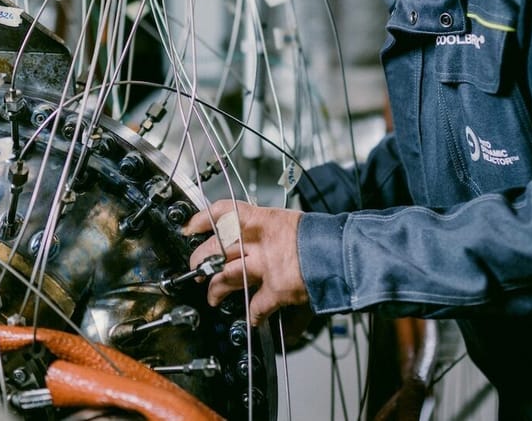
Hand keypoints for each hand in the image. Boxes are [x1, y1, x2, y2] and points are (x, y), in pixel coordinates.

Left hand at [185, 200, 308, 325]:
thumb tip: (255, 234)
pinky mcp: (276, 290)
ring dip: (216, 289)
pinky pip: (256, 306)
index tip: (190, 228)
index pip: (223, 212)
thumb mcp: (290, 221)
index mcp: (263, 220)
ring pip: (226, 277)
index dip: (201, 220)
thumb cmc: (320, 235)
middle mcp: (259, 243)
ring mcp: (265, 267)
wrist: (342, 251)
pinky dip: (252, 315)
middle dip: (201, 259)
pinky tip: (251, 319)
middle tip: (196, 267)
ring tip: (213, 297)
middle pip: (216, 248)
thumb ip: (268, 230)